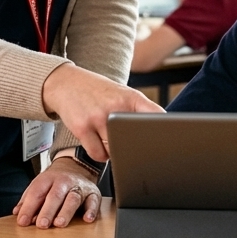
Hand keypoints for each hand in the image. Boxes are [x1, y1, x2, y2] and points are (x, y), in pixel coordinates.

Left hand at [13, 157, 101, 228]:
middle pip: (55, 195)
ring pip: (73, 198)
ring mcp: (78, 187)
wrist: (75, 167)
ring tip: (59, 223)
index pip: (36, 193)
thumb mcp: (39, 186)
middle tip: (41, 224)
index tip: (23, 221)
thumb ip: (28, 199)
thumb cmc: (54, 182)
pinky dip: (91, 210)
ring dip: (66, 211)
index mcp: (47, 179)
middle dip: (48, 210)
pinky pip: (93, 201)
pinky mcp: (93, 193)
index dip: (29, 207)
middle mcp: (63, 182)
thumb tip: (17, 213)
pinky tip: (87, 219)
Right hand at [41, 63, 162, 161]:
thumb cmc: (98, 92)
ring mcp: (97, 117)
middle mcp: (115, 106)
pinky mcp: (81, 128)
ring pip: (115, 150)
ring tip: (107, 136)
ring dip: (114, 151)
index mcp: (131, 97)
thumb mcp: (121, 94)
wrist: (66, 83)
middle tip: (131, 144)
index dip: (165, 130)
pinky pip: (99, 154)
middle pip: (134, 141)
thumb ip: (138, 111)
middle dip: (134, 147)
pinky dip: (100, 154)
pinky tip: (97, 141)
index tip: (171, 143)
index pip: (155, 115)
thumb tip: (157, 137)